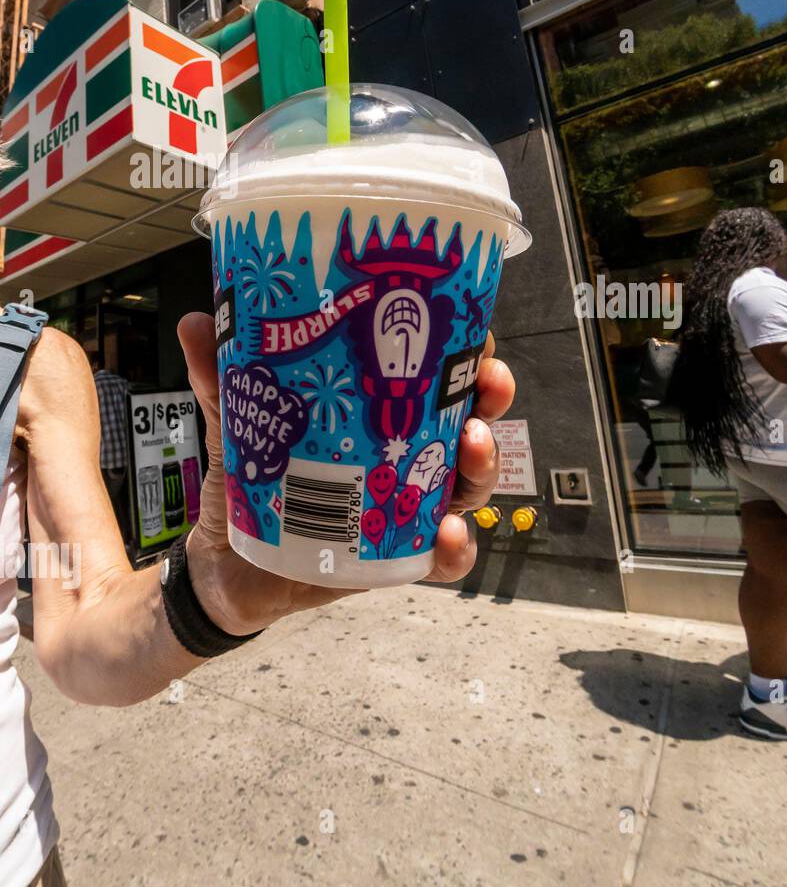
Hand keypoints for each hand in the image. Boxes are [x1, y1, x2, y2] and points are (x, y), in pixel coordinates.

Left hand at [176, 313, 515, 635]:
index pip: (440, 376)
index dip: (468, 354)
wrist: (222, 565)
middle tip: (490, 383)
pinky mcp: (397, 556)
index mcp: (381, 414)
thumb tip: (196, 321)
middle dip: (491, 399)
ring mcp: (408, 506)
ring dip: (483, 463)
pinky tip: (448, 532)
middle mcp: (407, 456)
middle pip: (471, 421)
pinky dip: (456, 548)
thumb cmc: (248, 482)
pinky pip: (443, 557)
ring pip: (469, 484)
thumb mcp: (239, 424)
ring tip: (471, 446)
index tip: (476, 335)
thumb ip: (222, 378)